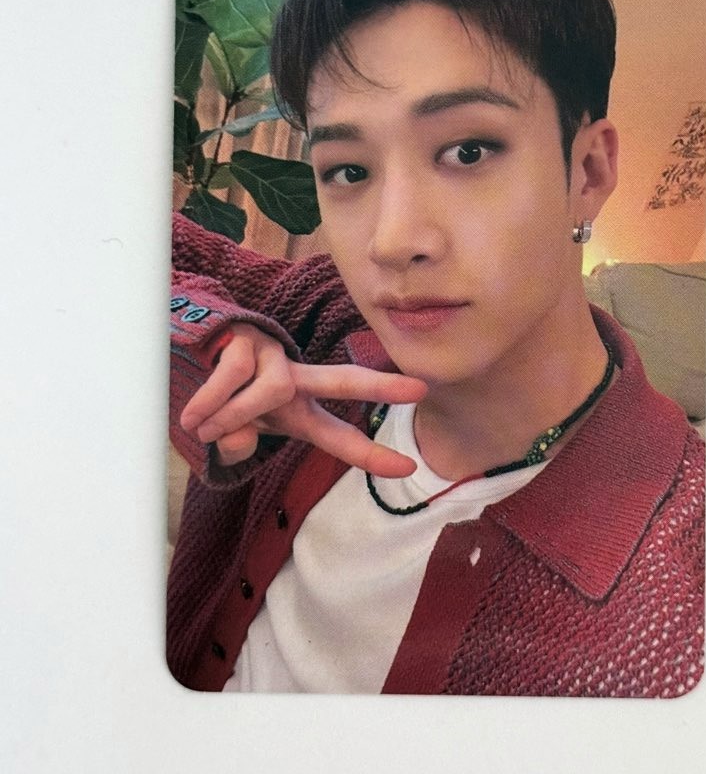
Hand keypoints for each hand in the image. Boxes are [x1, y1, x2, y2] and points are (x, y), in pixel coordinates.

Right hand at [179, 323, 426, 476]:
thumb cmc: (219, 402)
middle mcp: (296, 382)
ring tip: (202, 425)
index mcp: (299, 413)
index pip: (340, 436)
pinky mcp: (249, 340)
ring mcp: (275, 358)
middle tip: (418, 389)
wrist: (183, 358)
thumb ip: (239, 446)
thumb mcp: (231, 435)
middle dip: (380, 386)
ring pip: (268, 394)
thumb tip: (237, 440)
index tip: (408, 469)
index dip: (371, 455)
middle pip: (343, 380)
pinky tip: (192, 411)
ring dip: (231, 415)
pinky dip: (210, 402)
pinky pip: (233, 379)